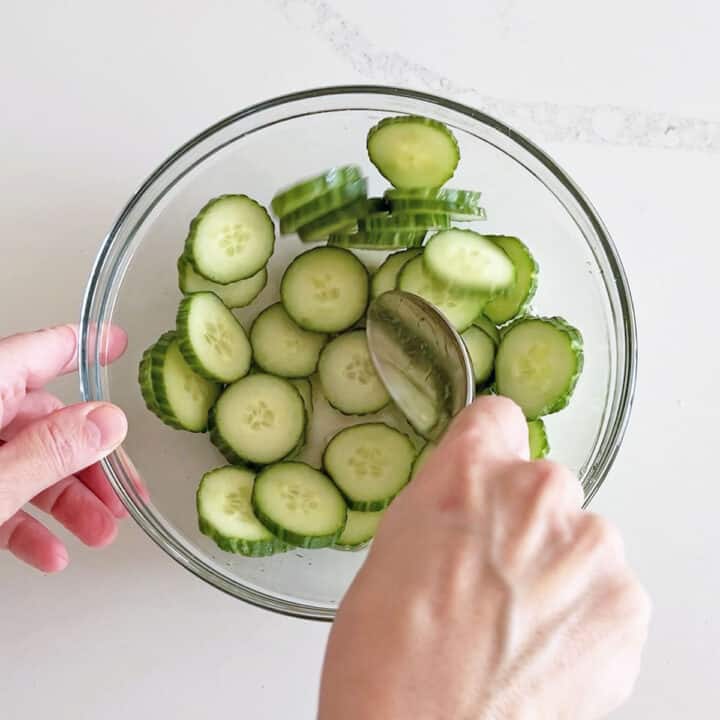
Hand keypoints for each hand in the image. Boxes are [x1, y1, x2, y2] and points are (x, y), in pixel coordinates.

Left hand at [0, 324, 128, 571]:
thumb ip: (47, 452)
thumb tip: (109, 422)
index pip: (42, 350)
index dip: (86, 344)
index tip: (117, 343)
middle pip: (47, 422)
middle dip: (92, 465)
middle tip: (124, 496)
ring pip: (28, 461)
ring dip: (68, 501)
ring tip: (98, 534)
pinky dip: (26, 522)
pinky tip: (48, 552)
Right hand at [319, 397, 649, 719]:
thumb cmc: (388, 654)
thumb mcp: (395, 543)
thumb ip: (449, 499)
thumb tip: (474, 494)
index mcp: (470, 471)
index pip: (498, 416)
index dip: (487, 450)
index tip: (488, 475)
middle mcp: (538, 494)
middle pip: (543, 483)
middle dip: (523, 519)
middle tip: (491, 575)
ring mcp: (591, 549)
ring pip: (580, 538)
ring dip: (557, 568)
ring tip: (514, 624)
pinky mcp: (627, 605)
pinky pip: (607, 588)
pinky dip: (582, 614)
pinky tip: (541, 649)